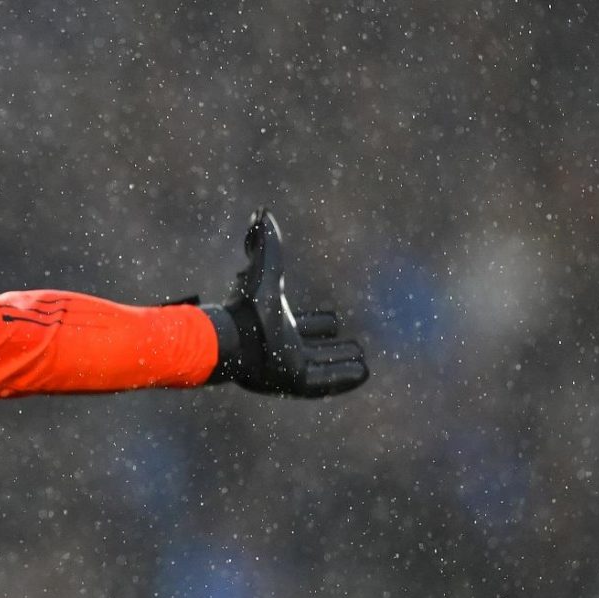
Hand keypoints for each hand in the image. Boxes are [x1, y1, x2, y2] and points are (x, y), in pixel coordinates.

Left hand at [205, 209, 368, 396]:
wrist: (234, 341)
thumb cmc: (247, 308)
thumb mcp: (263, 272)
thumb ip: (266, 245)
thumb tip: (261, 213)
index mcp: (276, 326)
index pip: (303, 326)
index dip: (319, 323)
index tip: (335, 320)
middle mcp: (282, 349)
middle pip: (312, 349)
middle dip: (331, 348)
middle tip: (355, 346)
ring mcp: (288, 369)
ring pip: (320, 367)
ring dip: (340, 363)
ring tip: (363, 361)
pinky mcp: (295, 384)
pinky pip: (325, 384)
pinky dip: (344, 378)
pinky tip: (364, 374)